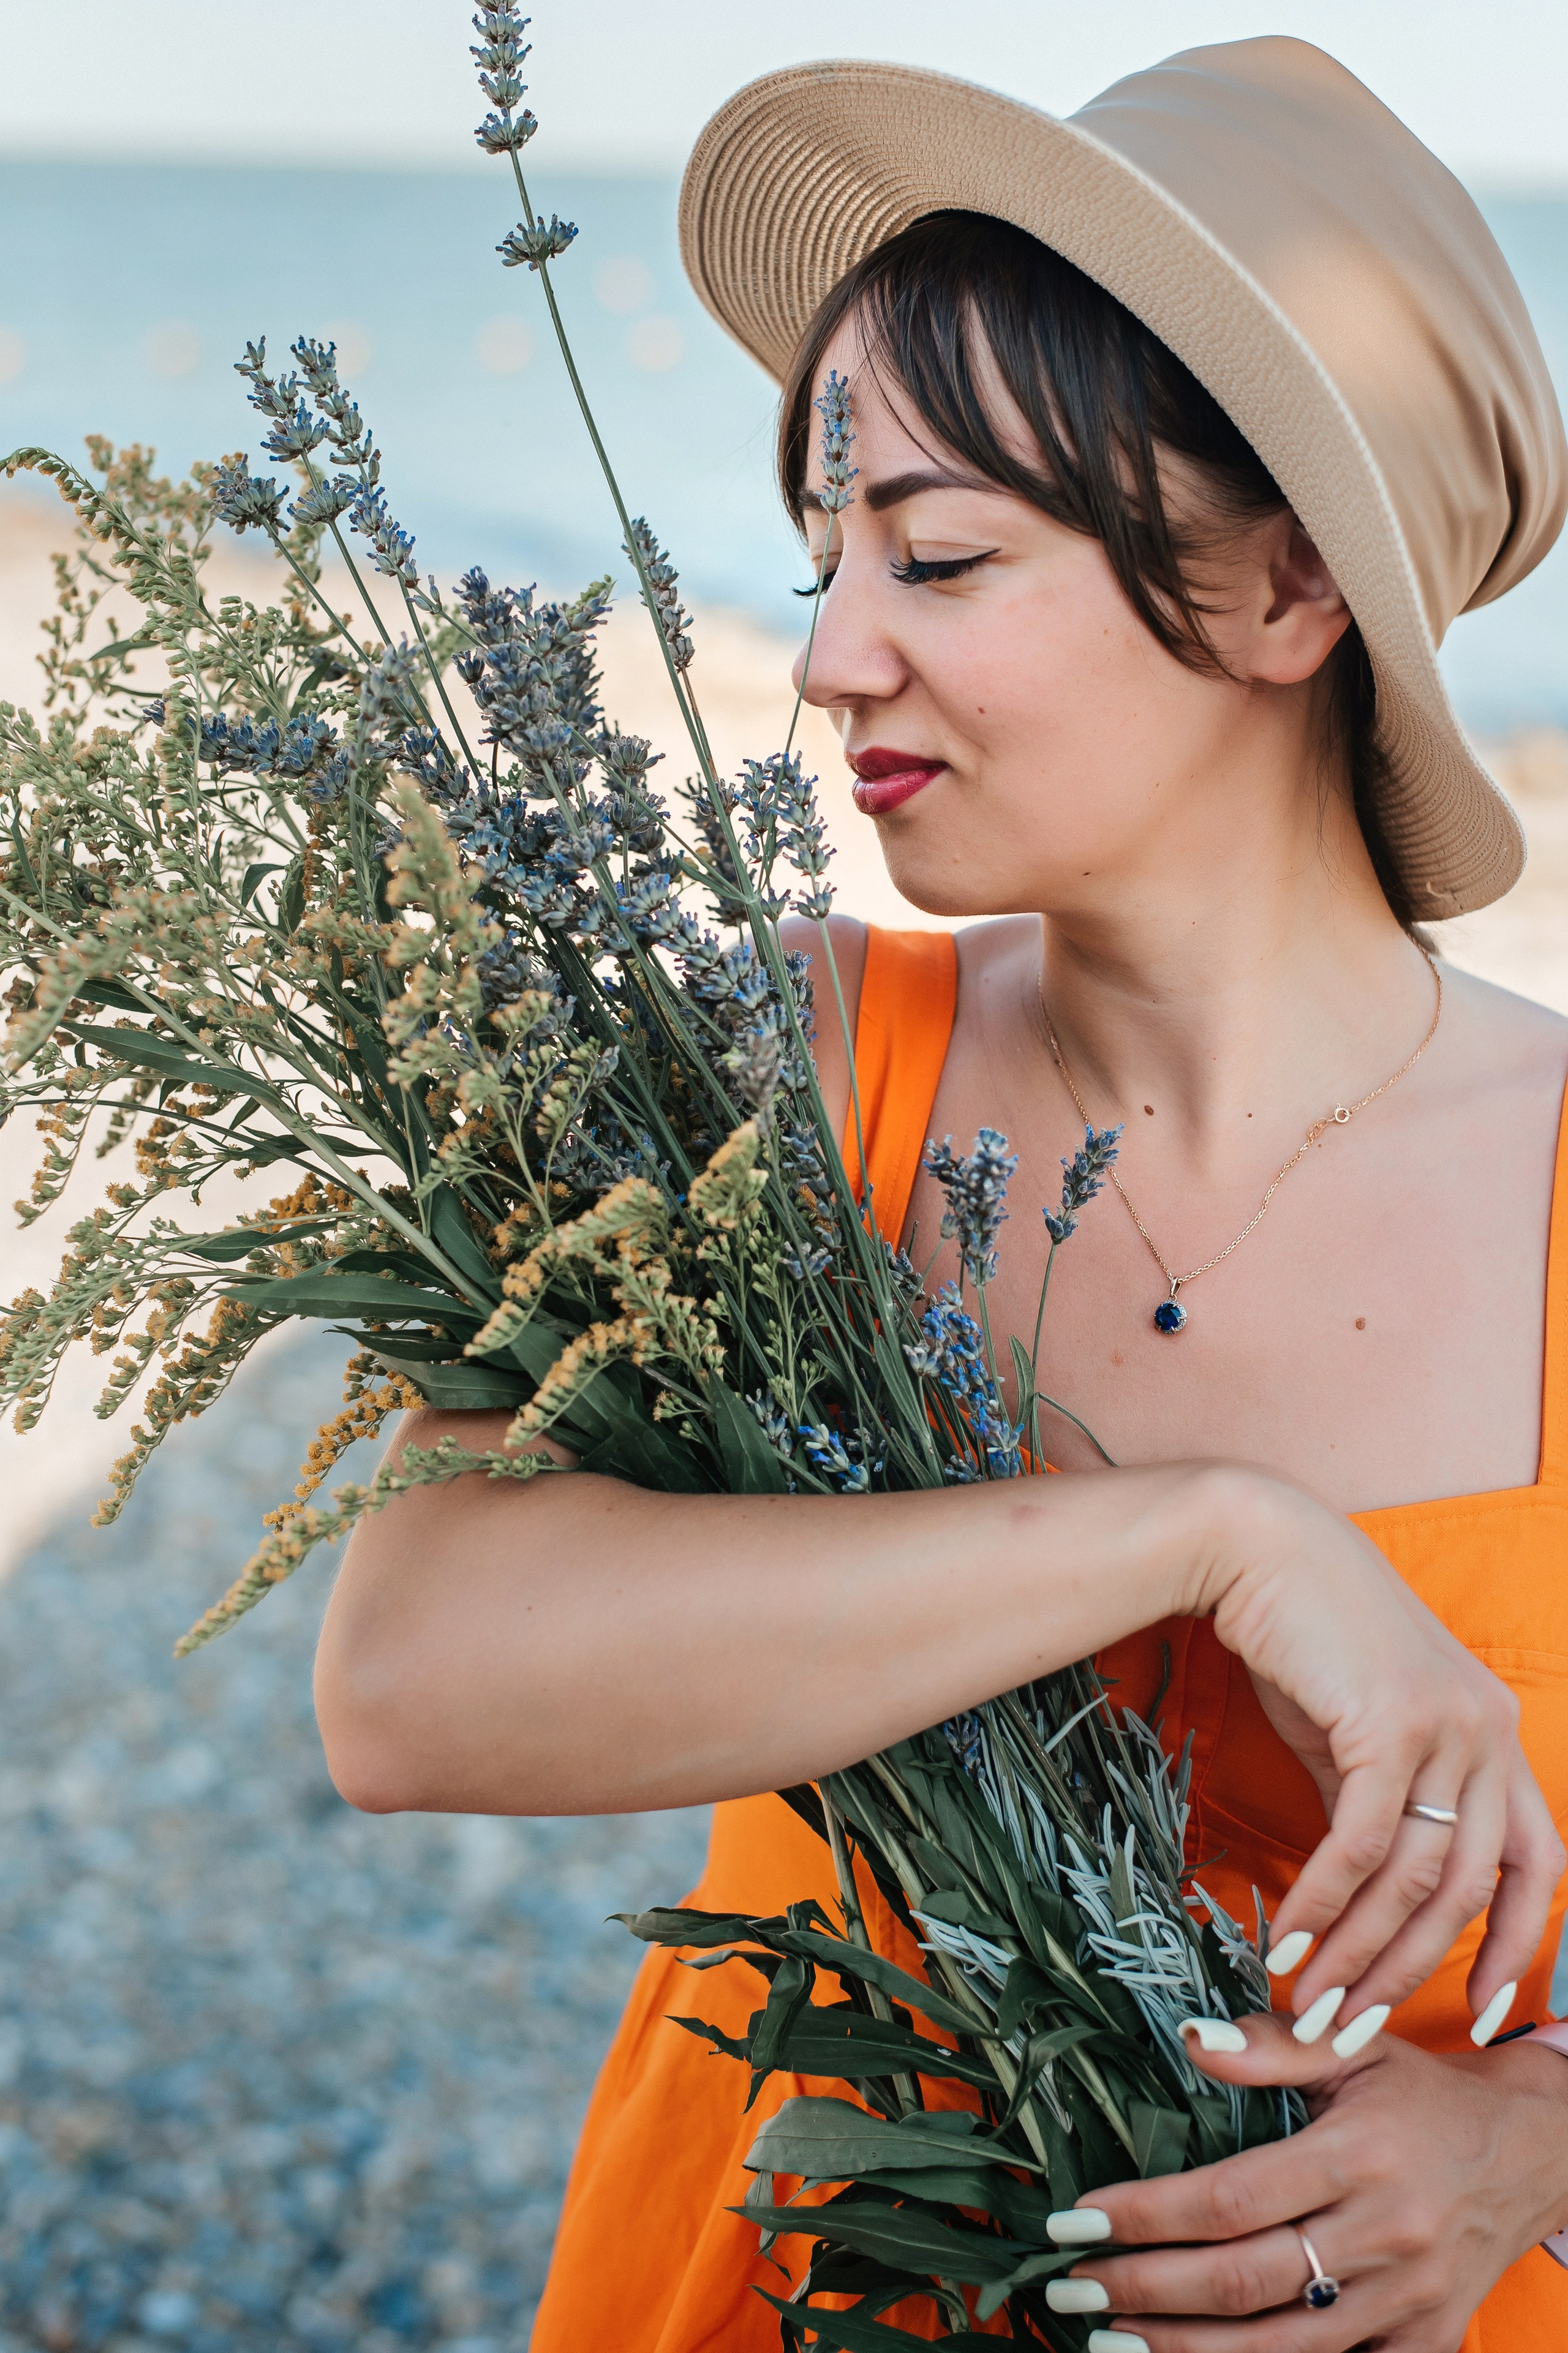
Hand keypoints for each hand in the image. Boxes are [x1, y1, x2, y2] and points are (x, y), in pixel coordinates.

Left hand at [1052, 2012, 1567, 2350]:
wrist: (1529, 2154)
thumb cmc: (1422, 2095)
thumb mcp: (1356, 2043)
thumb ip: (1272, 2042)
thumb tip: (1191, 2038)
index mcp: (1360, 2154)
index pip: (1230, 2198)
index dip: (1147, 2215)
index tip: (1077, 2221)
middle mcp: (1385, 2234)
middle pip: (1243, 2281)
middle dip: (1145, 2291)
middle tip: (1069, 2288)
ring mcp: (1407, 2299)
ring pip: (1279, 2345)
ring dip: (1184, 2350)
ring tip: (1110, 2340)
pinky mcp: (1424, 2340)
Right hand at [1188, 1466, 1563, 2027]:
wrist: (1257, 1548)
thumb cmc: (1303, 1635)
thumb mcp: (1360, 1727)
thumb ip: (1383, 1801)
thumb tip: (1373, 1887)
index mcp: (1495, 1733)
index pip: (1536, 1863)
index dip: (1516, 1946)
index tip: (1480, 2017)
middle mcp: (1489, 1731)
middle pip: (1469, 1888)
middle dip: (1410, 1973)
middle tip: (1353, 2028)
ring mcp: (1448, 1726)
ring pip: (1415, 1875)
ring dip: (1359, 1951)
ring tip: (1309, 2000)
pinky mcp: (1390, 1724)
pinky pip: (1362, 1841)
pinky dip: (1326, 1900)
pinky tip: (1289, 1936)